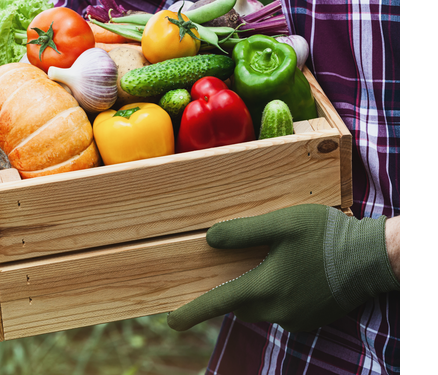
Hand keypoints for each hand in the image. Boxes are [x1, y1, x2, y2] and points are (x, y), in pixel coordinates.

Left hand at [167, 204, 398, 331]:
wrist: (373, 259)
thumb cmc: (326, 236)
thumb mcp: (282, 223)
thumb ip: (243, 232)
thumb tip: (209, 239)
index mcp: (266, 288)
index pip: (218, 303)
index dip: (192, 312)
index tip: (172, 321)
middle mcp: (277, 310)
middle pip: (238, 305)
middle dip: (231, 291)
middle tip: (237, 268)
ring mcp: (295, 319)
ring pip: (259, 309)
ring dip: (255, 292)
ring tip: (271, 264)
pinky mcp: (309, 321)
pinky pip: (280, 312)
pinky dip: (277, 296)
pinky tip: (292, 274)